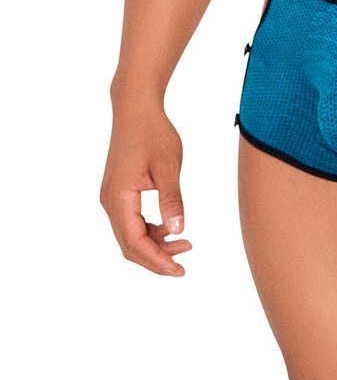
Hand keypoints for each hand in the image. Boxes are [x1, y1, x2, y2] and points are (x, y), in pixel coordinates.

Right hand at [100, 107, 191, 275]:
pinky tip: (170, 228)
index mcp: (119, 198)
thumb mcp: (168, 167)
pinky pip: (131, 221)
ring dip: (154, 244)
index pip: (134, 242)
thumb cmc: (153, 133)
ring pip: (130, 234)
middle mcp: (110, 202)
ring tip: (184, 244)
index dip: (156, 260)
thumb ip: (171, 200)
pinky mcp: (119, 192)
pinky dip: (150, 230)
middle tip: (183, 265)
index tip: (178, 270)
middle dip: (156, 258)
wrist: (136, 109)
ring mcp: (112, 197)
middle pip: (129, 244)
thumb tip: (177, 231)